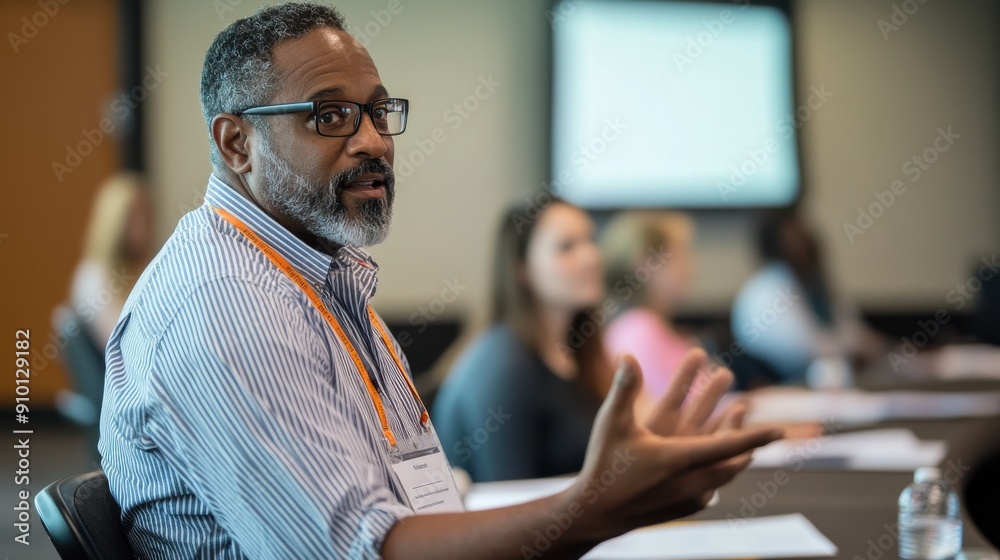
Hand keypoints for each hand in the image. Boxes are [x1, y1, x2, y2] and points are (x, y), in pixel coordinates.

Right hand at [563, 354, 782, 541]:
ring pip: (726, 476)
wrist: (596, 513)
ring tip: (746, 445)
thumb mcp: (611, 422)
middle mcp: (690, 481)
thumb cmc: (604, 464)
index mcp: (678, 458)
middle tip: (761, 426)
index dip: (755, 436)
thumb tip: (629, 355)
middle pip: (733, 461)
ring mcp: (690, 498)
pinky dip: (723, 472)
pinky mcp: (686, 509)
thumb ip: (625, 388)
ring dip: (737, 456)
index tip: (780, 431)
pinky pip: (715, 488)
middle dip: (748, 440)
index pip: (728, 445)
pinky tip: (721, 468)